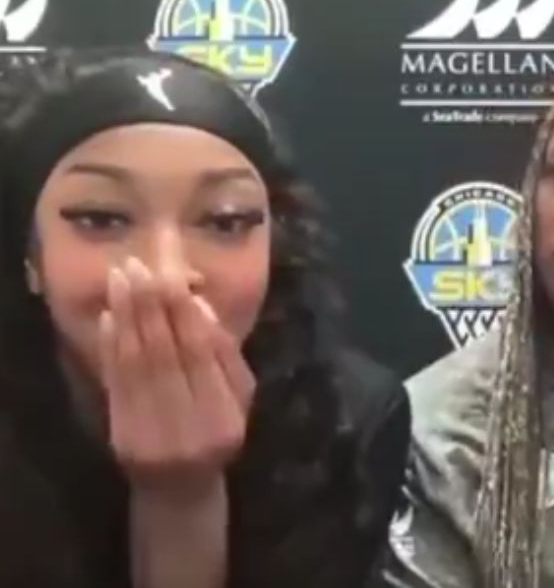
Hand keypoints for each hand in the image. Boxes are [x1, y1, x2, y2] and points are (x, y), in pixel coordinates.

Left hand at [100, 257, 254, 497]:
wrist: (182, 489)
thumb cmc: (219, 436)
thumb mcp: (241, 400)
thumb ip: (227, 356)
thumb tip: (202, 306)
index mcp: (225, 416)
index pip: (202, 354)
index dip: (184, 312)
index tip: (170, 275)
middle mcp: (188, 426)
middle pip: (165, 354)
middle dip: (149, 305)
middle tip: (138, 266)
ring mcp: (151, 433)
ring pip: (137, 364)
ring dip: (126, 317)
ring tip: (120, 278)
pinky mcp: (121, 435)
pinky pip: (115, 383)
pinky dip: (110, 347)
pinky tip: (109, 318)